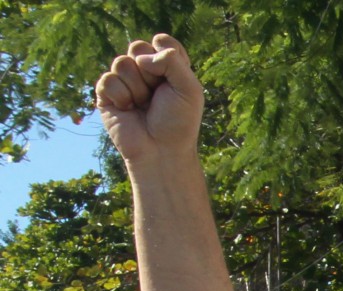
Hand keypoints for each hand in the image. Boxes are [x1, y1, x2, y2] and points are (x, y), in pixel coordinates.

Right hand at [95, 35, 203, 164]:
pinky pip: (108, 80)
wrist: (161, 151)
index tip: (174, 79)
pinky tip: (129, 110)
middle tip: (158, 95)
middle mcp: (144, 70)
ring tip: (144, 105)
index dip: (165, 55)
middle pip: (138, 47)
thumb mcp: (189, 89)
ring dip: (137, 88)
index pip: (161, 41)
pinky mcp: (106, 93)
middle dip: (150, 71)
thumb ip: (173, 61)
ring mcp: (124, 80)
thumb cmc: (179, 122)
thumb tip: (141, 56)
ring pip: (122, 63)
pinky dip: (122, 97)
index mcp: (167, 66)